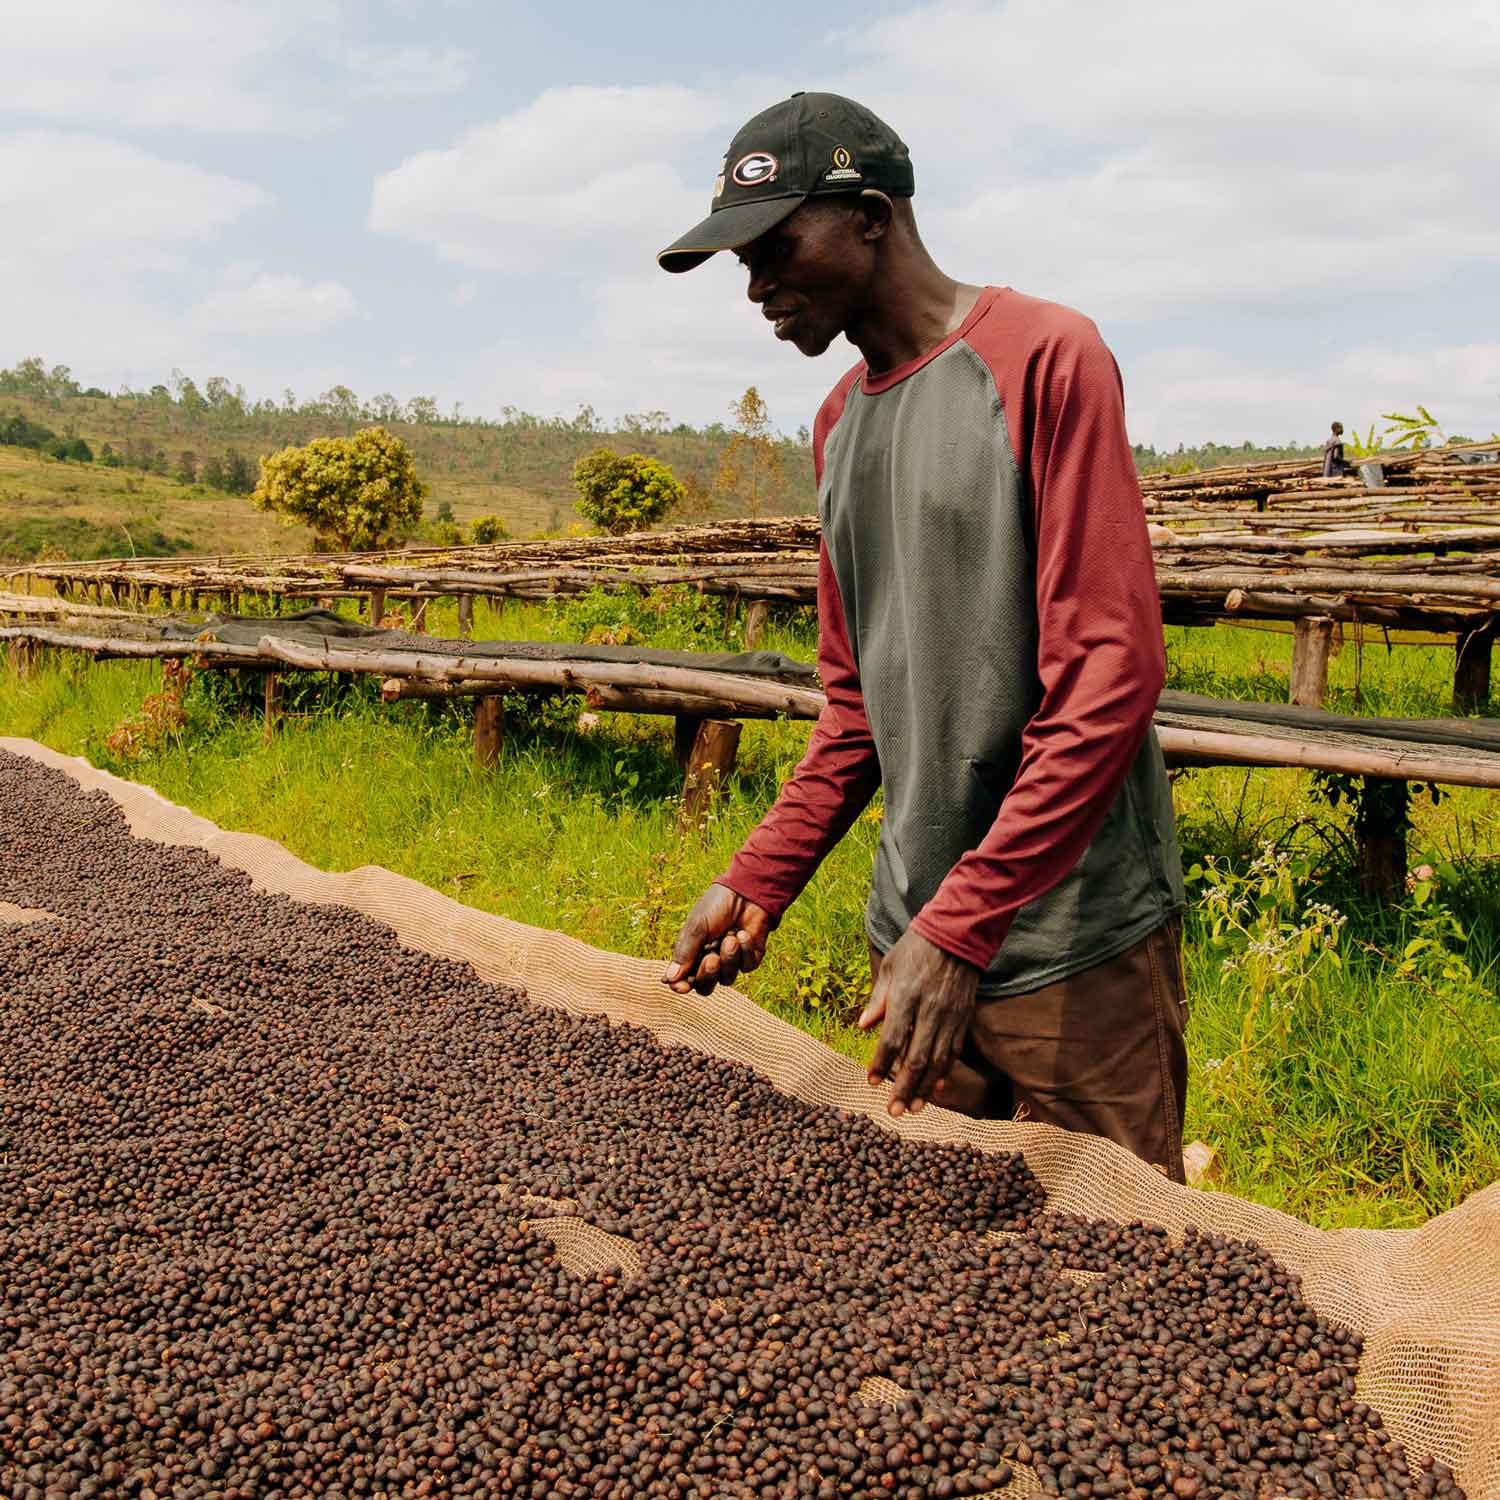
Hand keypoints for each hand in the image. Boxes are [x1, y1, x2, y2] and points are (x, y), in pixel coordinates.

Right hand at [662, 883, 775, 996]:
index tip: (682, 986)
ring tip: (730, 938)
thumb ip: (684, 953)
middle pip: (706, 986)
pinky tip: (744, 933)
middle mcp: (710, 961)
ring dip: (729, 959)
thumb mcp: (696, 927)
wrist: (746, 892)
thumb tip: (667, 980)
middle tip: (711, 958)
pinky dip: (745, 951)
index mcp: (693, 954)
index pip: (684, 980)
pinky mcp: (750, 957)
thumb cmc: (716, 906)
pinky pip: (747, 966)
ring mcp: (731, 961)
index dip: (682, 986)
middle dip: (708, 975)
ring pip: (728, 978)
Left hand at [859, 928, 978, 1117]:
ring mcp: (949, 1017)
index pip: (892, 1039)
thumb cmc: (916, 949)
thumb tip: (863, 1027)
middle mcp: (929, 1010)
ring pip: (937, 1061)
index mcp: (905, 996)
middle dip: (903, 1088)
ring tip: (913, 1108)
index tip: (871, 1082)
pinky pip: (953, 1051)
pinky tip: (933, 1087)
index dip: (881, 1064)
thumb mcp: (890, 967)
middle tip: (893, 1111)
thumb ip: (878, 1000)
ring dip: (924, 1088)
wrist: (958, 935)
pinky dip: (943, 1072)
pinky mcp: (963, 1018)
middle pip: (916, 1058)